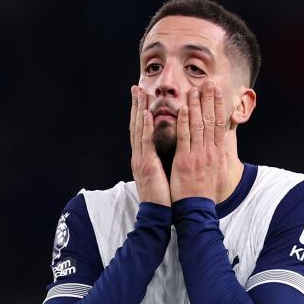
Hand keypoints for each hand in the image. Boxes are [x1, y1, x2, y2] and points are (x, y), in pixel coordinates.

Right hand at [129, 86, 170, 205]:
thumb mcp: (161, 175)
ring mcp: (141, 160)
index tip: (141, 98)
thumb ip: (160, 161)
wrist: (157, 215)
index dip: (140, 114)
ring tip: (140, 93)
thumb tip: (167, 151)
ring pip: (138, 130)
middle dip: (136, 106)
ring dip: (139, 110)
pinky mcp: (147, 166)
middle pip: (136, 126)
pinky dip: (145, 128)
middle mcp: (139, 156)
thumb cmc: (164, 197)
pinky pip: (146, 144)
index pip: (140, 131)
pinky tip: (145, 114)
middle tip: (136, 88)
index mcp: (144, 158)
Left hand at [170, 82, 228, 202]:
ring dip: (196, 105)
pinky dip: (184, 122)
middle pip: (211, 120)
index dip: (219, 105)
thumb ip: (216, 153)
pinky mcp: (185, 161)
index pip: (220, 123)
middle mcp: (211, 151)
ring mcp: (198, 155)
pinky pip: (184, 138)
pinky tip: (183, 108)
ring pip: (198, 125)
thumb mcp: (216, 170)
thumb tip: (220, 142)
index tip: (218, 90)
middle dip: (209, 100)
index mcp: (218, 152)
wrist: (197, 208)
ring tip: (194, 89)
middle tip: (209, 82)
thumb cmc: (204, 190)